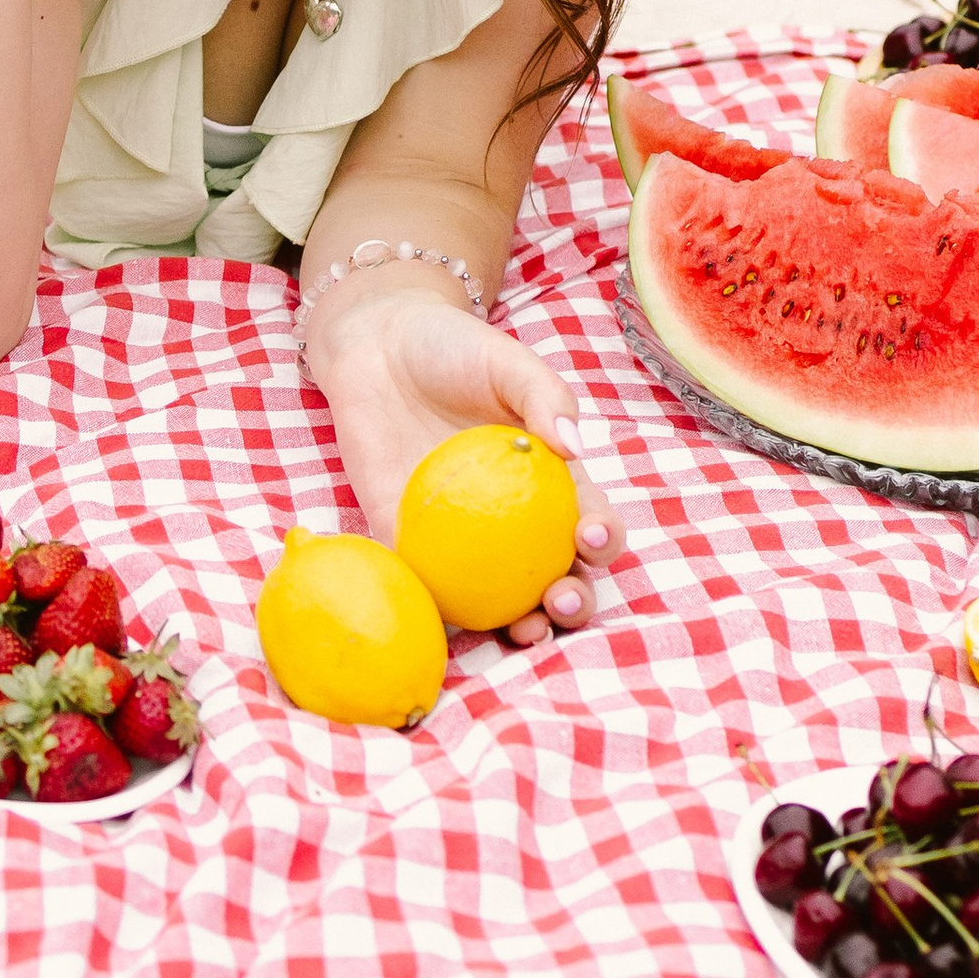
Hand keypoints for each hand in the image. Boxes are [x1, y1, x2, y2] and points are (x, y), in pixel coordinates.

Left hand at [307, 280, 611, 646]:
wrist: (376, 345)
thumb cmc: (452, 348)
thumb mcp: (507, 361)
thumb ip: (544, 397)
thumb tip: (574, 446)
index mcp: (550, 480)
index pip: (589, 520)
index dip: (602, 539)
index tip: (590, 537)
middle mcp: (511, 518)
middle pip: (555, 575)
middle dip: (573, 603)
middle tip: (562, 600)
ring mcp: (459, 536)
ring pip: (499, 598)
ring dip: (520, 625)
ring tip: (526, 632)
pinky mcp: (405, 539)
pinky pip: (426, 585)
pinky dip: (441, 611)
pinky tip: (448, 623)